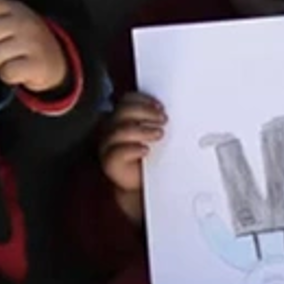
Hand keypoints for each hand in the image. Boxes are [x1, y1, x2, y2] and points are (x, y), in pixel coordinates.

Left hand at [0, 0, 65, 92]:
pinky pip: (6, 72)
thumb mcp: (11, 23)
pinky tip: (17, 70)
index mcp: (15, 8)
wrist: (56, 61)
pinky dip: (7, 75)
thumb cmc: (25, 41)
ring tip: (9, 60)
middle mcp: (25, 22)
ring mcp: (33, 42)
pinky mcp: (37, 64)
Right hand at [100, 92, 165, 224]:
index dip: (143, 100)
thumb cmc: (149, 156)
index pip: (127, 100)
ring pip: (119, 131)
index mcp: (121, 117)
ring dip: (142, 131)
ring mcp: (108, 144)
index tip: (161, 106)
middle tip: (163, 119)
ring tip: (159, 134)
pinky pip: (118, 152)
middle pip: (122, 111)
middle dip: (144, 112)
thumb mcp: (155, 135)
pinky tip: (146, 150)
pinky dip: (133, 149)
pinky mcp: (109, 161)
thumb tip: (175, 113)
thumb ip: (158, 122)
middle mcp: (112, 127)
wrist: (140, 183)